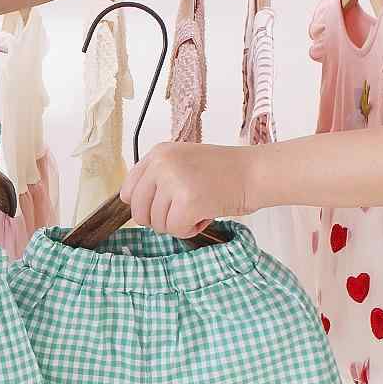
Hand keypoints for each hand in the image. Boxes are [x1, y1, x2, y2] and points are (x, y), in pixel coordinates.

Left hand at [119, 142, 257, 237]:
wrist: (254, 172)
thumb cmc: (222, 173)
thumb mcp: (181, 163)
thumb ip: (157, 180)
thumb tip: (134, 206)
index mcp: (158, 153)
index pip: (128, 190)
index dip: (143, 205)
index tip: (161, 206)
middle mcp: (161, 164)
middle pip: (138, 211)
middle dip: (158, 220)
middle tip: (181, 212)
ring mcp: (174, 182)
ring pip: (157, 224)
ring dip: (177, 224)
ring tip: (199, 208)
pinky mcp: (188, 201)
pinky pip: (175, 230)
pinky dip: (189, 229)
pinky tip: (204, 215)